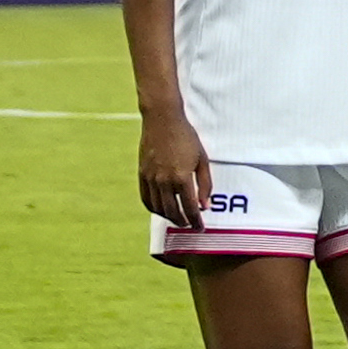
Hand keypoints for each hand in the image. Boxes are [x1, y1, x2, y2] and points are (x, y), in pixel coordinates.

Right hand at [137, 103, 209, 227]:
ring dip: (169, 217)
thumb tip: (205, 206)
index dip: (196, 221)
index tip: (200, 228)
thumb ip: (205, 184)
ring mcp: (150, 178)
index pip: (190, 208)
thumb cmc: (186, 138)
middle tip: (190, 226)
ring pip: (158, 208)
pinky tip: (162, 209)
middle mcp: (164, 181)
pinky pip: (146, 199)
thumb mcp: (202, 159)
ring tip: (178, 218)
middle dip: (183, 222)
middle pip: (173, 212)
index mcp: (181, 177)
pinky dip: (154, 208)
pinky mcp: (142, 174)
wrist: (162, 120)